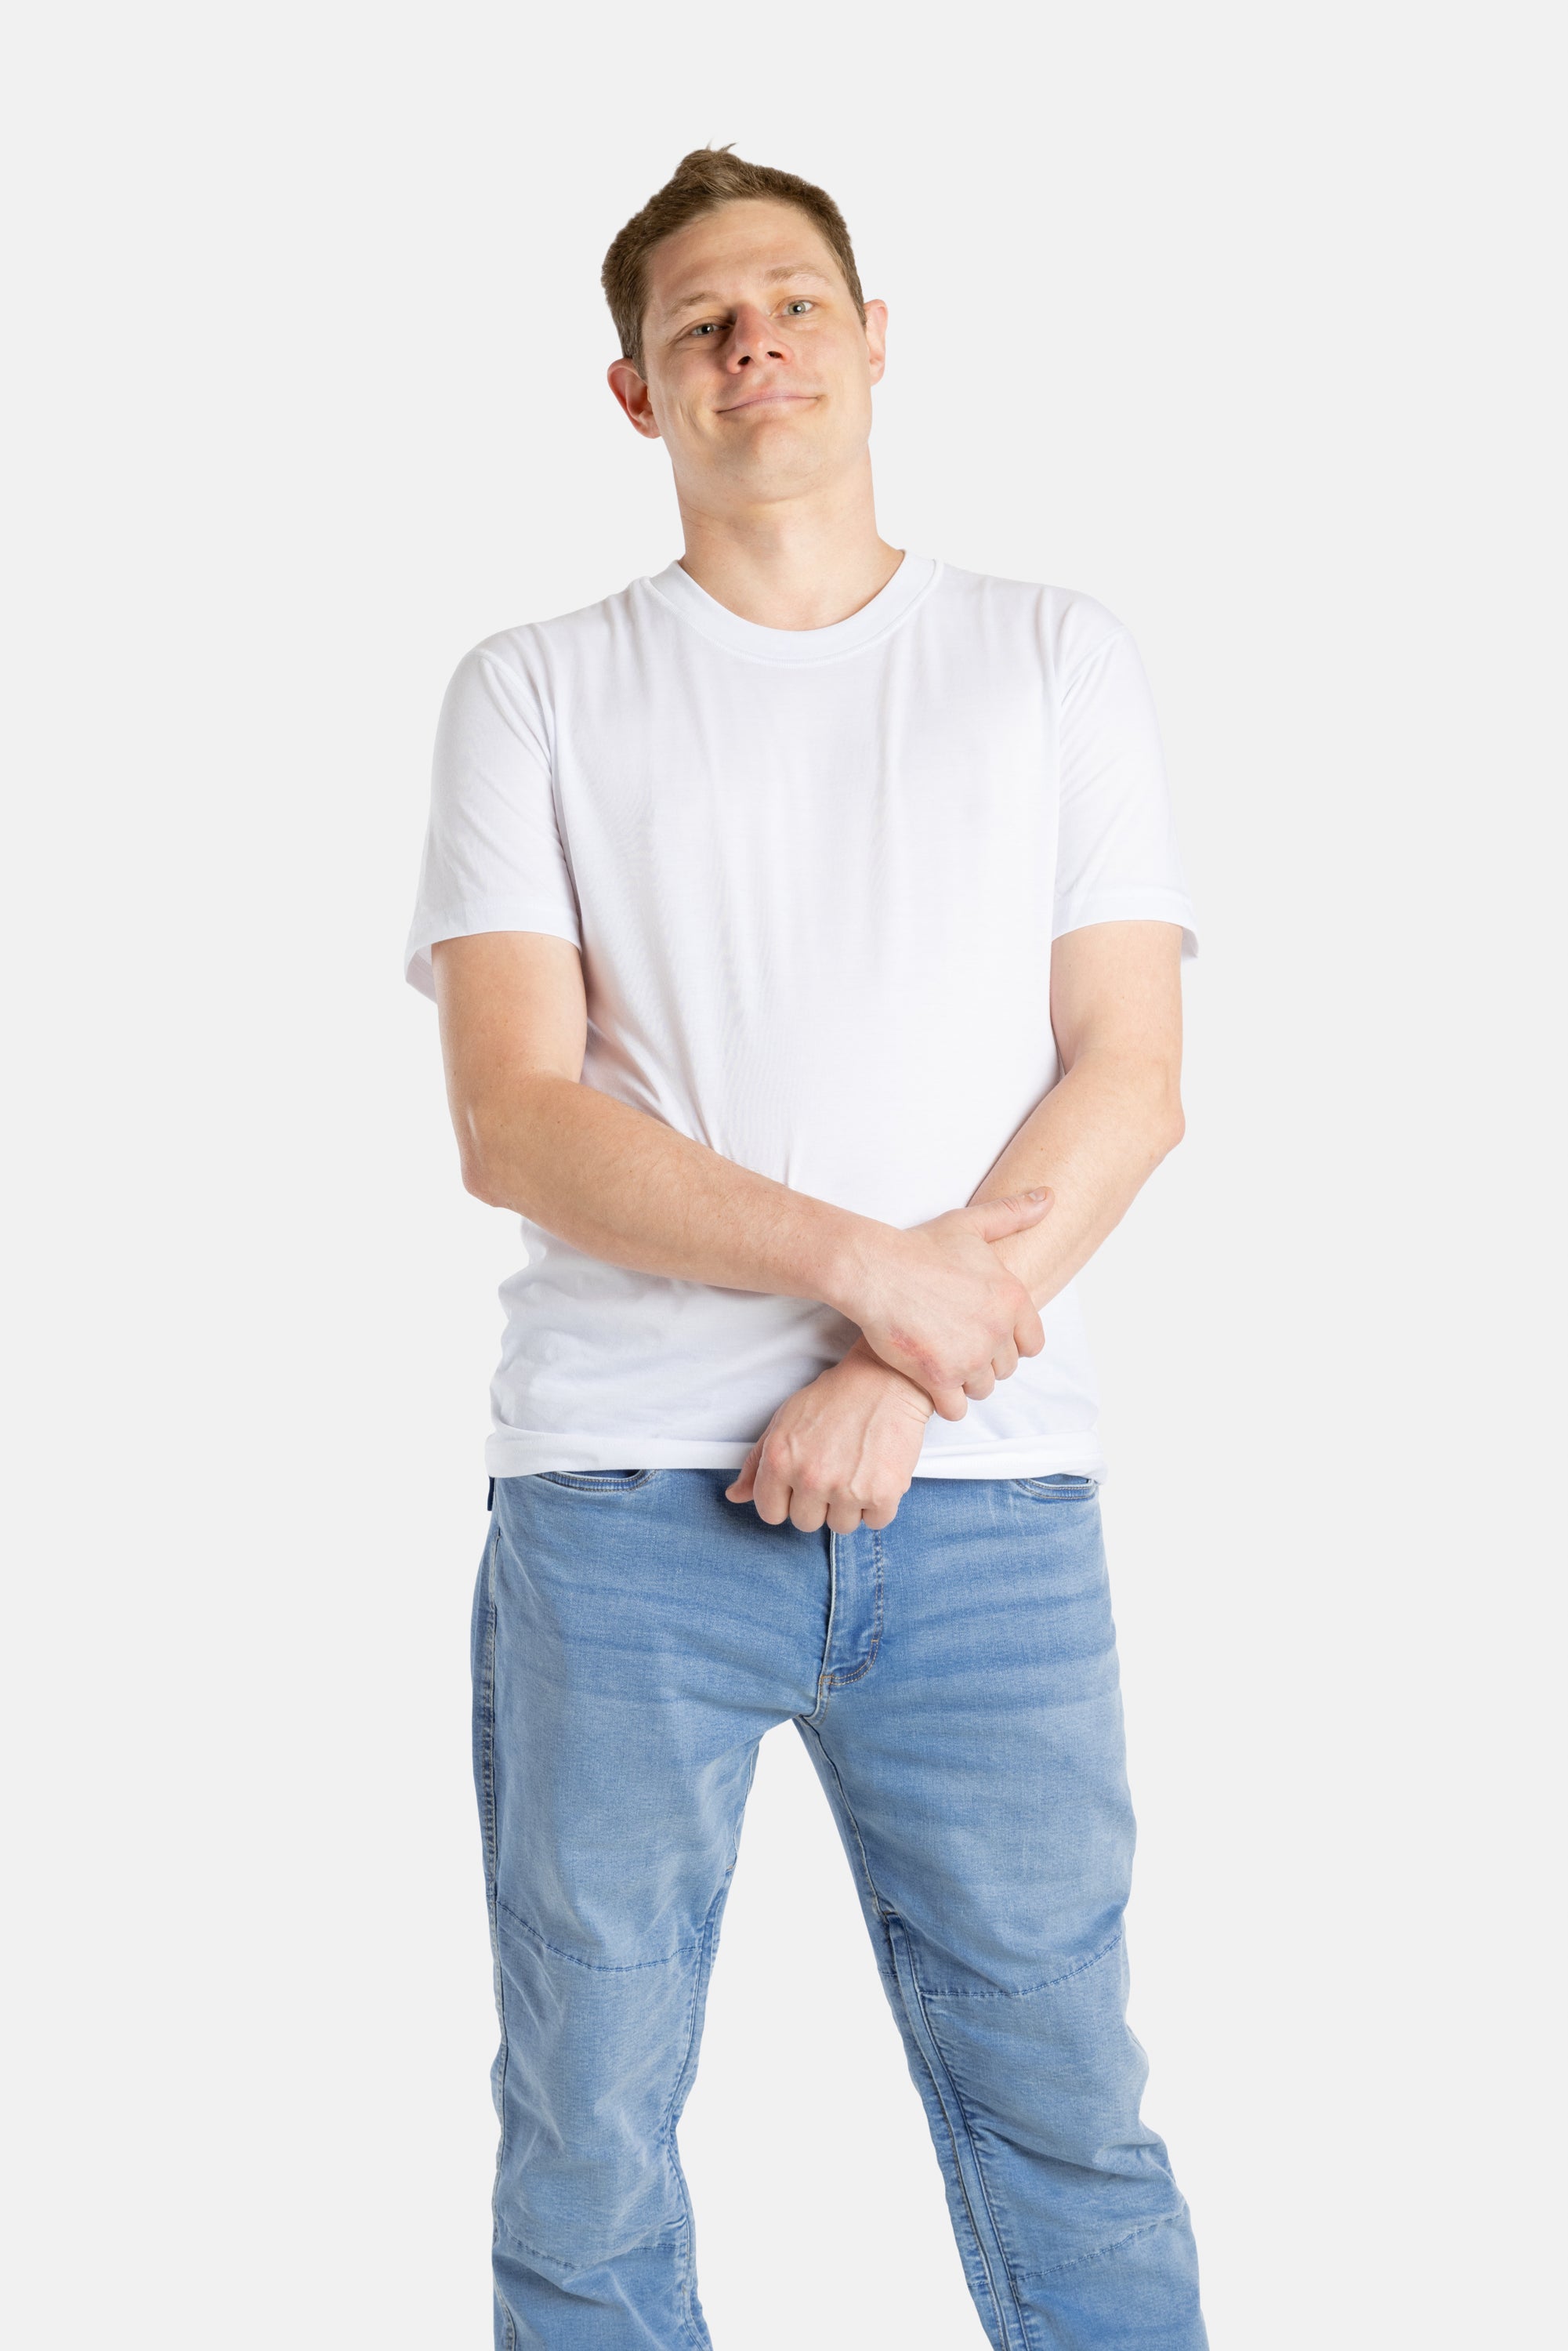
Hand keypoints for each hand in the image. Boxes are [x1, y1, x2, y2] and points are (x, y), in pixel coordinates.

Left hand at [724, 1336, 934, 1532]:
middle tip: (834, 1470)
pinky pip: (875, 1522)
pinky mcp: (882, 1494)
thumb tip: (735, 1495)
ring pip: (841, 1526)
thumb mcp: (783, 1422)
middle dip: (818, 1502)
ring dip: (849, 1506)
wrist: (884, 1379)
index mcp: (780, 1461)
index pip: (770, 1513)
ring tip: (857, 1470)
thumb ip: (756, 1463)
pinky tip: (877, 1474)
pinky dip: (879, 1504)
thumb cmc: (834, 1397)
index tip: (800, 1486)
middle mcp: (810, 1478)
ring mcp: (846, 1489)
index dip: (786, 1500)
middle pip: (806, 1523)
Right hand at [836, 1191, 1052, 1420]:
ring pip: (983, 1388)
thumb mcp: (971, 1225)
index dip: (1011, 1342)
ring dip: (967, 1381)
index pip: (1032, 1342)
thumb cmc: (920, 1247)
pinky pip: (957, 1409)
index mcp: (1012, 1299)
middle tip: (957, 1346)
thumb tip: (1049, 1197)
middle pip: (1006, 1368)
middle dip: (986, 1361)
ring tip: (944, 1362)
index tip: (986, 1335)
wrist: (876, 1271)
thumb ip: (1013, 1214)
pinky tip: (932, 1384)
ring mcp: (970, 1358)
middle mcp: (997, 1332)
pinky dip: (947, 1402)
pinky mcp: (940, 1379)